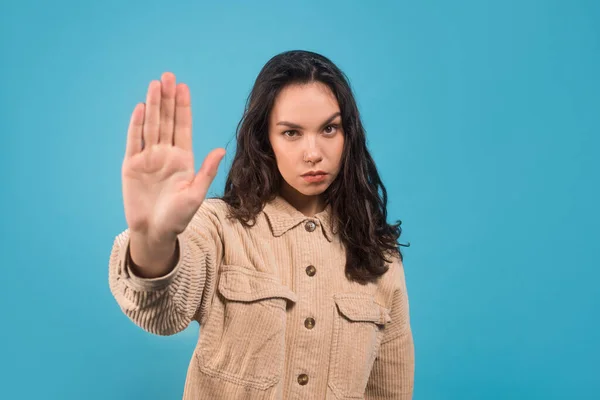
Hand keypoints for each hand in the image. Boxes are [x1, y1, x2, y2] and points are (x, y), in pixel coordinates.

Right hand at [121, 72, 225, 244]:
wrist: (155, 232)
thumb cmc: (178, 217)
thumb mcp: (195, 195)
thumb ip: (206, 171)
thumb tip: (220, 149)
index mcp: (183, 159)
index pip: (183, 127)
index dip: (183, 107)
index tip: (184, 88)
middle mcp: (165, 154)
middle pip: (167, 121)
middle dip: (168, 99)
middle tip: (168, 76)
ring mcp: (148, 158)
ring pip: (151, 126)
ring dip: (153, 106)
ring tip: (155, 84)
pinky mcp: (132, 165)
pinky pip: (134, 141)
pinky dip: (136, 125)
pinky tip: (141, 108)